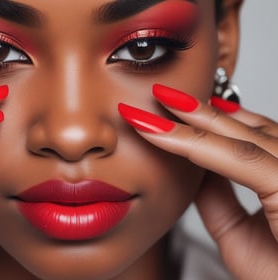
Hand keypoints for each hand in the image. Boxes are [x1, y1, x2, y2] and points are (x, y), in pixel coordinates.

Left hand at [118, 84, 277, 279]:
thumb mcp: (237, 233)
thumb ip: (218, 198)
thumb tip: (195, 169)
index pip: (249, 140)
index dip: (213, 121)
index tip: (178, 110)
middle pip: (246, 130)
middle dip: (198, 110)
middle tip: (161, 94)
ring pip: (241, 138)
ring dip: (194, 118)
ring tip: (158, 102)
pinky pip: (241, 159)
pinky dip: (198, 145)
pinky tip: (166, 133)